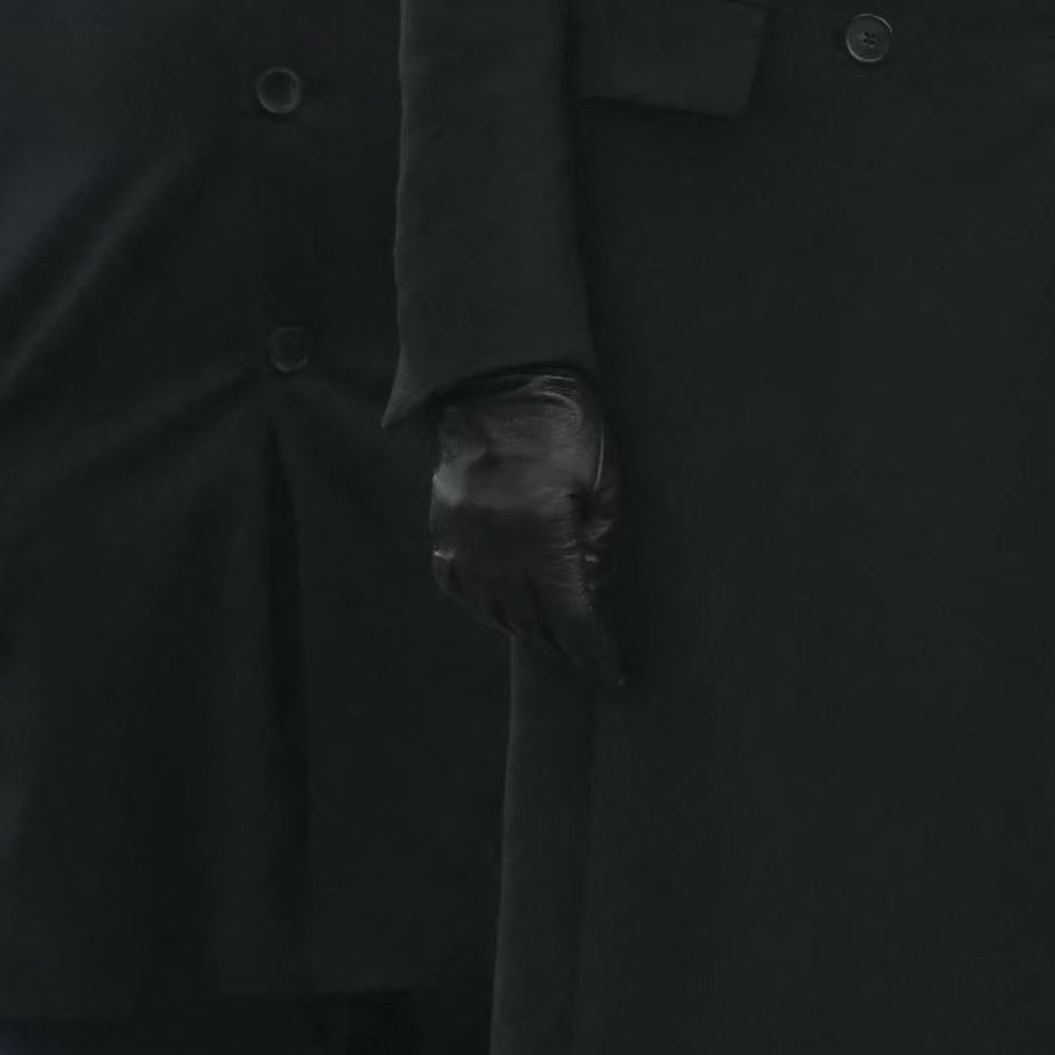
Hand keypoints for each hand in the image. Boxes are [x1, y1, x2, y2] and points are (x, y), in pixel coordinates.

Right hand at [426, 370, 621, 697]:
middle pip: (530, 622)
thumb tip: (594, 592)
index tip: (611, 674)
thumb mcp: (603, 483)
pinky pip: (455, 582)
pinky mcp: (443, 522)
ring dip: (522, 628)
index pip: (571, 617)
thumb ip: (598, 543)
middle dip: (561, 645)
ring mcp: (462, 535)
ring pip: (490, 609)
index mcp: (543, 534)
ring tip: (548, 637)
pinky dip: (479, 603)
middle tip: (584, 659)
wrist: (505, 380)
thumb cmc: (568, 426)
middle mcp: (497, 544)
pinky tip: (501, 606)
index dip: (593, 653)